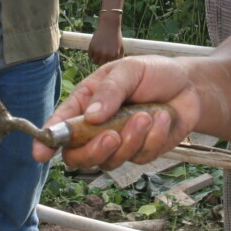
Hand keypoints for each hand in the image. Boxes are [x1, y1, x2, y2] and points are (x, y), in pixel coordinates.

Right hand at [33, 55, 201, 168]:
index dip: (47, 141)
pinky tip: (161, 118)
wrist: (189, 86)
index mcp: (86, 104)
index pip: (60, 125)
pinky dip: (152, 137)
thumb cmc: (153, 73)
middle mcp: (97, 128)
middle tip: (111, 135)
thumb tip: (91, 116)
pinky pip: (140, 156)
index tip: (41, 153)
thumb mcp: (128, 70)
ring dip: (130, 139)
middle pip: (79, 156)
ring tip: (146, 115)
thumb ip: (109, 91)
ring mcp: (119, 143)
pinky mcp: (141, 152)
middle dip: (93, 150)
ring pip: (110, 160)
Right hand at [87, 16, 125, 65]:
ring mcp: (97, 51)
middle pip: (100, 65)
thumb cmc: (116, 38)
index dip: (108, 63)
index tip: (108, 60)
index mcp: (113, 55)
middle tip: (103, 57)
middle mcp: (105, 54)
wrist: (109, 26)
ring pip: (94, 61)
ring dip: (96, 58)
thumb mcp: (121, 48)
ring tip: (100, 52)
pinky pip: (90, 55)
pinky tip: (96, 47)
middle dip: (101, 61)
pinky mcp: (91, 47)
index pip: (109, 65)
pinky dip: (92, 53)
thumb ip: (119, 59)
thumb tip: (115, 67)